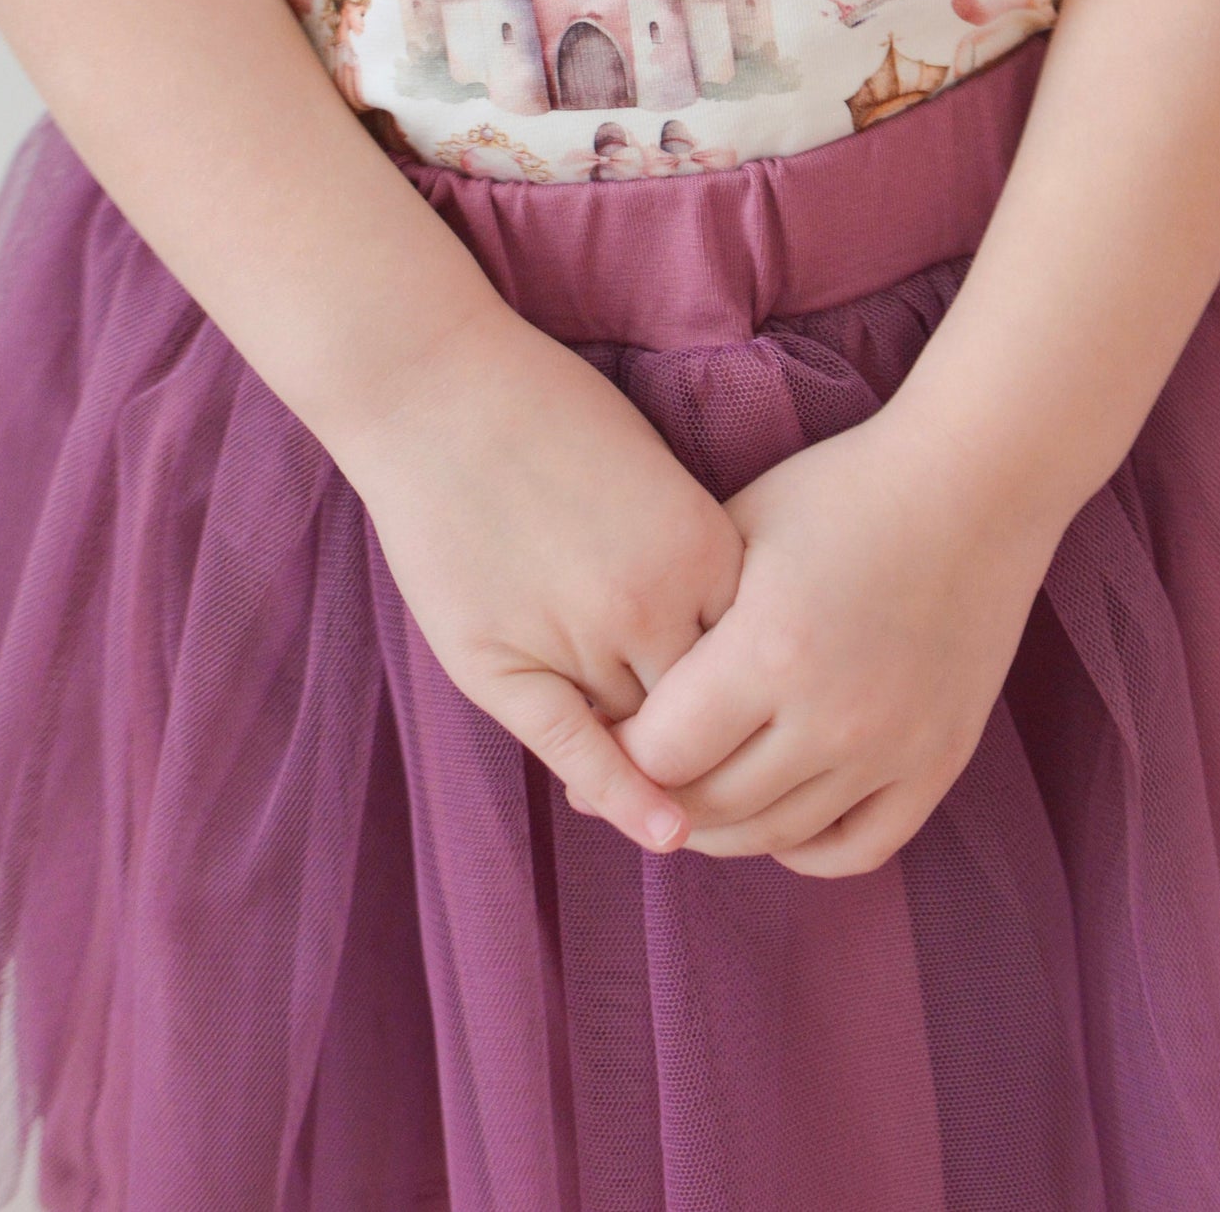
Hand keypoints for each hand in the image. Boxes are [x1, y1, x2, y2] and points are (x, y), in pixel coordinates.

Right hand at [341, 306, 743, 852]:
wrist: (439, 390)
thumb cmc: (549, 415)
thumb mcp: (654, 473)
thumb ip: (696, 554)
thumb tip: (739, 627)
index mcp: (702, 547)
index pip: (761, 652)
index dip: (768, 682)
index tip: (780, 703)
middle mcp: (654, 602)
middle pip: (715, 706)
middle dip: (731, 733)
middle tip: (758, 765)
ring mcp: (579, 638)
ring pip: (648, 735)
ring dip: (669, 757)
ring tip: (705, 789)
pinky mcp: (506, 665)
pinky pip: (578, 749)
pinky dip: (623, 795)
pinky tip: (660, 830)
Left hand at [615, 411, 1058, 874]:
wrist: (975, 482)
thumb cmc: (842, 491)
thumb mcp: (738, 530)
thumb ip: (675, 618)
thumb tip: (607, 709)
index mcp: (769, 650)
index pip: (658, 755)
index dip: (615, 754)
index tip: (599, 739)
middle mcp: (832, 716)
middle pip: (709, 808)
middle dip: (655, 797)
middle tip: (634, 775)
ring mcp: (894, 747)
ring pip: (776, 837)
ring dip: (721, 827)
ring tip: (696, 790)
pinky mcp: (940, 760)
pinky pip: (859, 848)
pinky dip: (806, 849)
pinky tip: (779, 816)